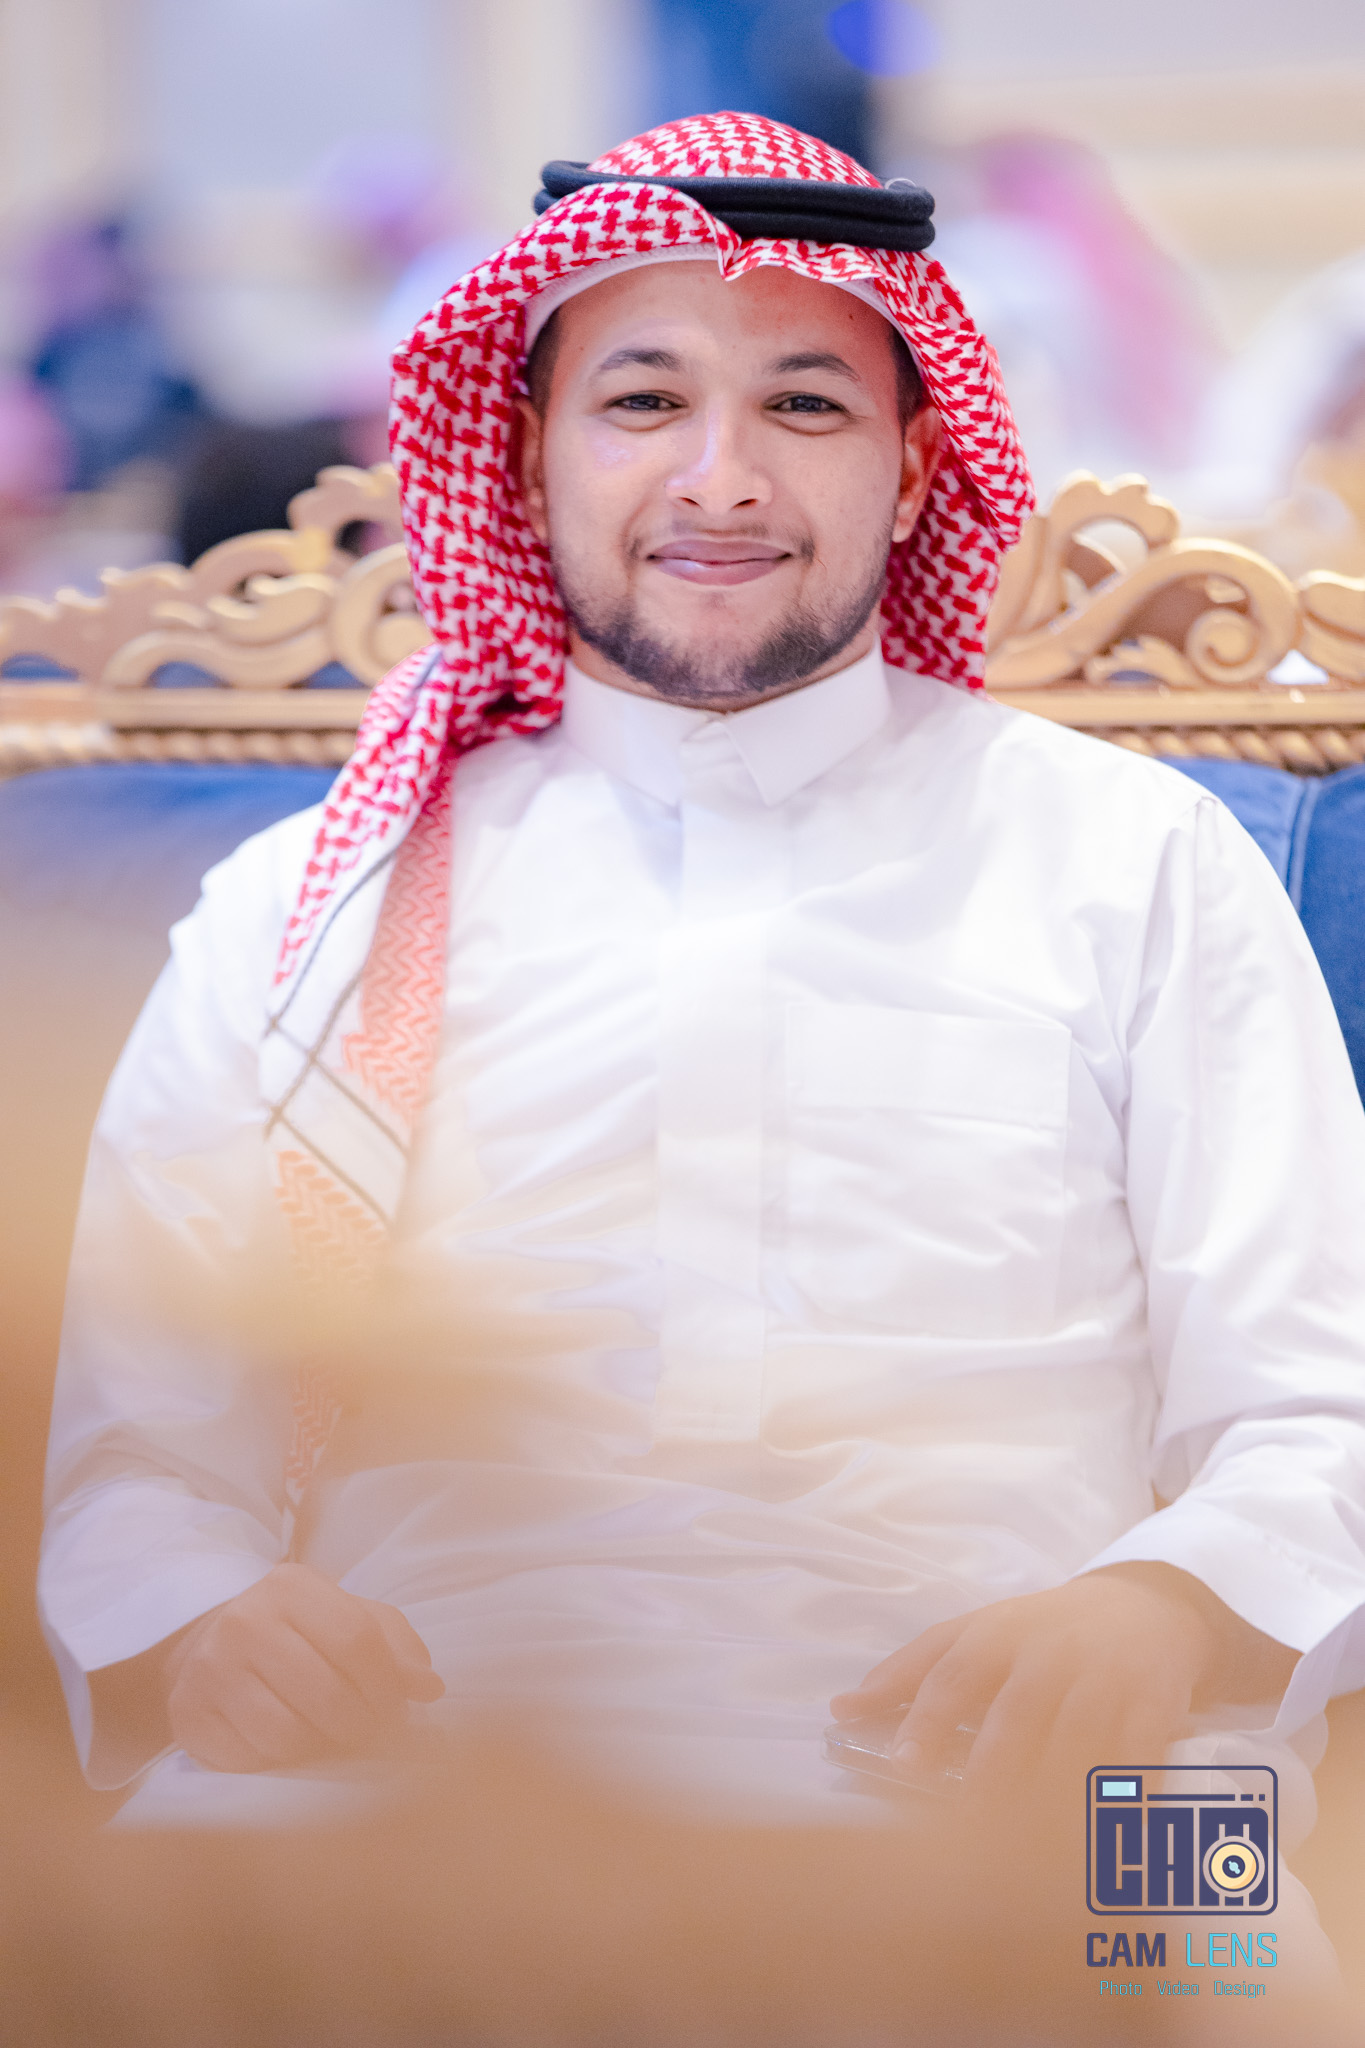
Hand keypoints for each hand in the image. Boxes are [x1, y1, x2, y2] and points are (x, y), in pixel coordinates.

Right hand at [164, 1562, 443, 1772]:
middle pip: (327, 1694)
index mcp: (291, 1587)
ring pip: (288, 1736)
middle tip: (373, 1739)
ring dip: (322, 1752)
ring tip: (332, 1744)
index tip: (401, 1712)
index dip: (388, 1688)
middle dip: (362, 1728)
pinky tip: (289, 1751)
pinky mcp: (188, 1717)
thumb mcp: (348, 1618)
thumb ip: (396, 1646)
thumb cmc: (297, 1635)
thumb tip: (429, 1687)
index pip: (357, 1640)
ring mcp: (209, 1670)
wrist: (208, 1646)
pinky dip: (279, 1767)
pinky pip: (250, 1761)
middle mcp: (244, 1621)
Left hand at [829, 1566, 1295, 1804]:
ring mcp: (1104, 1680)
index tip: (904, 1763)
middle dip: (991, 1766)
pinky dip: (1118, 1799)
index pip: (956, 1673)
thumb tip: (840, 1712)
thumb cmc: (1039, 1632)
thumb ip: (910, 1672)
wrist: (1146, 1609)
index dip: (929, 1717)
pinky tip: (1095, 1838)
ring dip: (1051, 1792)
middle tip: (963, 1822)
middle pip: (1017, 1712)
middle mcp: (1049, 1654)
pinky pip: (1135, 1759)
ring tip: (1022, 1848)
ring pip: (1076, 1742)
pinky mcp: (1153, 1709)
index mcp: (997, 1634)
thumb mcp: (974, 1634)